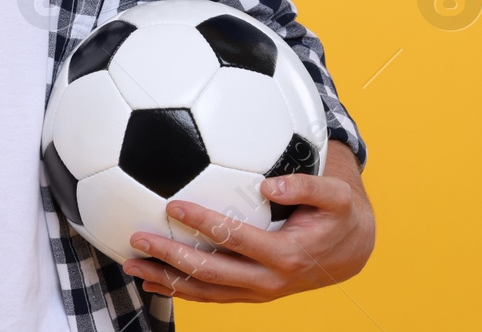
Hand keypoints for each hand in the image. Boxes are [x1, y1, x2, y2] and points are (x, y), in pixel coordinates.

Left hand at [121, 140, 374, 302]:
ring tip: (131, 264)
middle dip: (171, 256)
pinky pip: (210, 295)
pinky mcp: (250, 294)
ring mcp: (257, 292)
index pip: (234, 238)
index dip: (203, 222)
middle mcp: (268, 280)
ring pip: (205, 290)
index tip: (173, 204)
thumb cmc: (337, 215)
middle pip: (210, 272)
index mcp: (285, 255)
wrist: (350, 252)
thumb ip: (307, 187)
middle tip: (137, 238)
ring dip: (166, 278)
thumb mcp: (336, 197)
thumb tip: (269, 185)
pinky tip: (152, 278)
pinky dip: (179, 289)